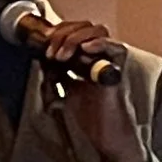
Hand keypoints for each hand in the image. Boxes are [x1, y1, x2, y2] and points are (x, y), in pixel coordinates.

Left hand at [40, 17, 145, 161]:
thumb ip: (57, 73)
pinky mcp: (118, 70)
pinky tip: (84, 48)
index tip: (44, 48)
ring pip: (98, 31)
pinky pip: (115, 47)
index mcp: (89, 56)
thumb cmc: (90, 115)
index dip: (59, 34)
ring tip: (62, 55)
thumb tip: (42, 58)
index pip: (75, 31)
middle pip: (84, 26)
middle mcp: (101, 54)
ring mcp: (110, 60)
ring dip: (76, 38)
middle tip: (50, 52)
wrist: (105, 134)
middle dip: (63, 34)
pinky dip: (99, 43)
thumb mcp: (66, 89)